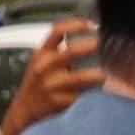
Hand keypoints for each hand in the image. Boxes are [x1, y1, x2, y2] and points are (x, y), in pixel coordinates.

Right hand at [0, 20, 100, 134]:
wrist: (25, 110)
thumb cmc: (38, 83)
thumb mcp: (42, 61)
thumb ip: (60, 49)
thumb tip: (91, 36)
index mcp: (42, 53)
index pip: (57, 31)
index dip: (77, 25)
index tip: (94, 26)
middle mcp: (45, 67)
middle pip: (73, 51)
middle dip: (94, 46)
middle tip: (110, 46)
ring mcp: (52, 86)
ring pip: (83, 78)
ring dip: (100, 75)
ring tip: (110, 73)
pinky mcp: (60, 103)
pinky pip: (83, 97)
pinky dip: (96, 95)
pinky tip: (105, 93)